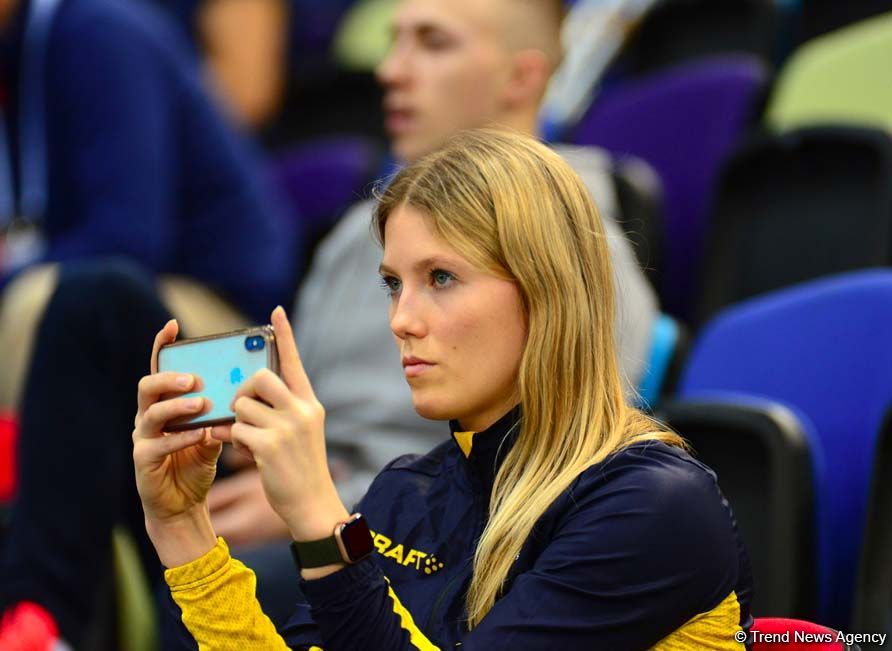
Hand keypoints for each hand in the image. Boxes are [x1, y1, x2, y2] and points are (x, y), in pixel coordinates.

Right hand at [132, 319, 221, 565]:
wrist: (184, 504)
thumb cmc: (197, 462)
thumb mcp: (214, 432)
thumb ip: (221, 411)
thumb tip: (244, 387)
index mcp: (165, 403)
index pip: (161, 369)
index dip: (162, 346)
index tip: (173, 326)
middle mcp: (149, 416)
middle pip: (149, 386)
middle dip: (171, 378)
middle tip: (196, 378)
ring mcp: (143, 438)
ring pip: (151, 412)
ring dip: (178, 405)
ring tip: (201, 403)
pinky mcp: (143, 461)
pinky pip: (159, 445)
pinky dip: (181, 437)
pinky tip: (200, 434)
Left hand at [211, 307, 348, 543]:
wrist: (312, 505)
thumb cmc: (301, 469)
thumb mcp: (299, 433)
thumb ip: (280, 410)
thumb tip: (244, 396)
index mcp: (310, 403)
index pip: (294, 362)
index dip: (284, 335)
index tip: (275, 312)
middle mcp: (302, 410)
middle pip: (260, 378)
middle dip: (243, 391)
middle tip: (243, 408)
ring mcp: (287, 427)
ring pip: (242, 405)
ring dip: (237, 421)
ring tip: (248, 439)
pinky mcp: (270, 446)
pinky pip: (236, 430)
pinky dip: (234, 441)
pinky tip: (244, 454)